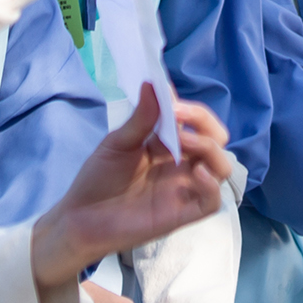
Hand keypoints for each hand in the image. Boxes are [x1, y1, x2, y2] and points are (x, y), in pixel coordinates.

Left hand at [32, 86, 232, 285]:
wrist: (81, 219)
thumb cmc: (98, 178)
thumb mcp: (117, 143)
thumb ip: (140, 118)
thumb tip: (154, 83)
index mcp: (167, 144)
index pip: (196, 121)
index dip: (191, 109)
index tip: (171, 103)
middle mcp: (181, 164)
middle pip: (216, 140)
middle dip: (205, 124)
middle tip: (179, 119)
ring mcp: (184, 188)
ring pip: (221, 167)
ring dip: (210, 149)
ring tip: (184, 144)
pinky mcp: (182, 214)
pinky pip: (212, 202)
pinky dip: (212, 186)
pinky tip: (195, 174)